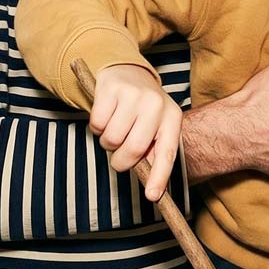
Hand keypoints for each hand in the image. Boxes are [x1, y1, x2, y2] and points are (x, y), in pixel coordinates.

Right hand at [89, 64, 181, 200]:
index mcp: (172, 117)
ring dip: (107, 143)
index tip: (152, 197)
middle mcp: (156, 104)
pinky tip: (106, 115)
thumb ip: (153, 151)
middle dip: (121, 161)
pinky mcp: (111, 88)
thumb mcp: (156, 125)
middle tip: (118, 157)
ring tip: (114, 129)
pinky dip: (96, 127)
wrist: (127, 71)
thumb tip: (152, 186)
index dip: (159, 177)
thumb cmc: (142, 108)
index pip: (167, 152)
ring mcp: (134, 94)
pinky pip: (97, 125)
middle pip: (134, 149)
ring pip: (112, 139)